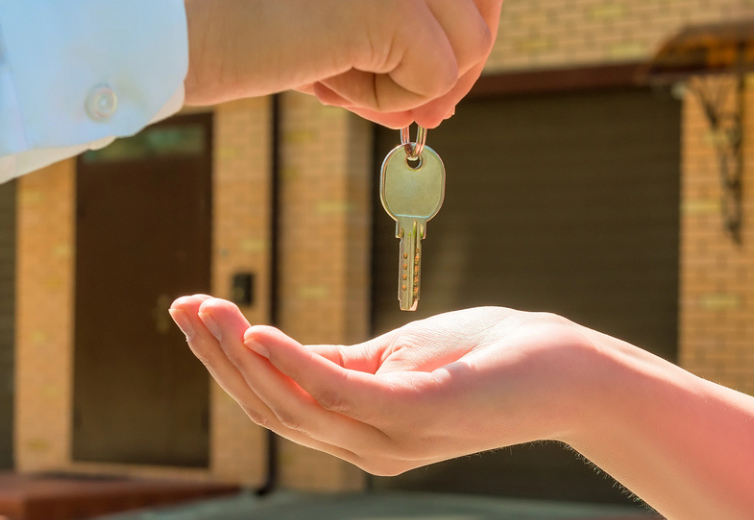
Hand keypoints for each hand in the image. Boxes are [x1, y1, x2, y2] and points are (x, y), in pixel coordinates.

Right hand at [168, 296, 617, 474]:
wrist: (570, 370)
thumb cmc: (490, 355)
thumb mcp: (400, 355)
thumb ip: (343, 363)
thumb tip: (276, 345)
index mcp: (360, 432)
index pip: (272, 403)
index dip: (223, 362)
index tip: (188, 310)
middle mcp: (369, 447)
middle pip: (270, 410)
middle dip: (218, 359)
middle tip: (183, 306)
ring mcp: (394, 436)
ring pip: (294, 407)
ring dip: (243, 357)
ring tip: (209, 311)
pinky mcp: (421, 412)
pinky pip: (342, 392)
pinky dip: (295, 364)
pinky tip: (261, 332)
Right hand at [178, 0, 505, 127]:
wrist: (169, 16)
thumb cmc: (235, 16)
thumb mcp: (332, 14)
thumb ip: (393, 33)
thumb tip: (447, 99)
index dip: (464, 20)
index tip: (429, 75)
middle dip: (457, 58)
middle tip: (409, 100)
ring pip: (469, 42)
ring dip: (410, 80)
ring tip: (333, 75)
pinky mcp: (393, 0)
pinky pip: (433, 79)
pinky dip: (385, 100)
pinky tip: (323, 78)